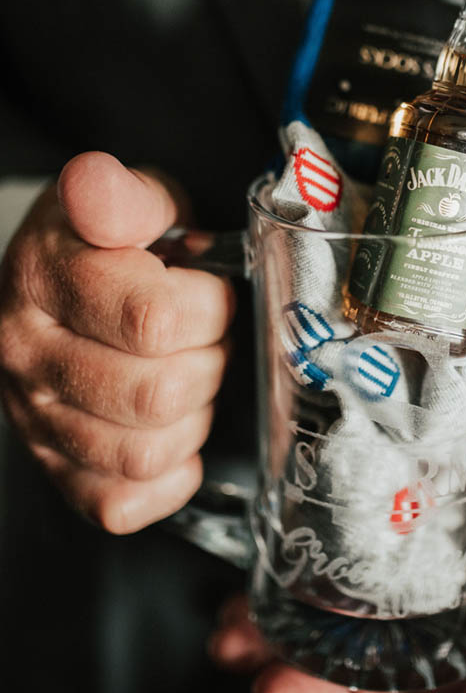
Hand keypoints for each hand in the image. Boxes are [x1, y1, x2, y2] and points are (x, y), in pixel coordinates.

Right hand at [0, 152, 234, 531]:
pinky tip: (173, 431)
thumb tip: (100, 188)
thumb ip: (126, 195)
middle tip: (205, 340)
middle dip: (208, 365)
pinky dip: (166, 476)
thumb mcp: (127, 198)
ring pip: (143, 455)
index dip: (210, 310)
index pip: (153, 320)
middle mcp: (29, 354)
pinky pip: (120, 503)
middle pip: (155, 396)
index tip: (209, 293)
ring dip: (192, 419)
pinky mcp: (55, 468)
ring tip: (188, 379)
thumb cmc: (109, 245)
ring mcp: (37, 419)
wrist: (60, 282)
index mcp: (45, 278)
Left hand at [210, 432, 465, 692]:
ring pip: (376, 636)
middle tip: (238, 645)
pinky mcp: (453, 560)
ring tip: (245, 613)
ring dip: (308, 628)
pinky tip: (298, 568)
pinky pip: (388, 585)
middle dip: (305, 671)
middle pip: (381, 682)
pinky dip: (340, 583)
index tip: (279, 686)